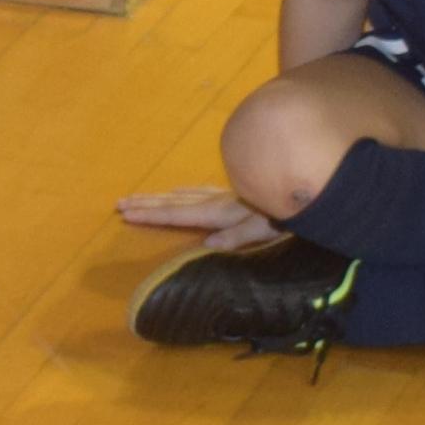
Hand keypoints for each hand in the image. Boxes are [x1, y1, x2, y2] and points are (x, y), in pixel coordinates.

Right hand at [111, 184, 285, 249]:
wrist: (306, 180)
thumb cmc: (286, 211)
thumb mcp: (264, 227)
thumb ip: (236, 236)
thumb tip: (207, 243)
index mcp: (219, 213)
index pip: (177, 215)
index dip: (150, 215)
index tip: (125, 213)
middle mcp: (216, 202)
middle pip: (174, 203)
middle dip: (146, 204)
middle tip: (119, 203)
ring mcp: (224, 195)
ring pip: (184, 195)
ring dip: (160, 197)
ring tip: (140, 197)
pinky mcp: (233, 192)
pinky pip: (200, 191)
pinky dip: (183, 192)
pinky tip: (180, 190)